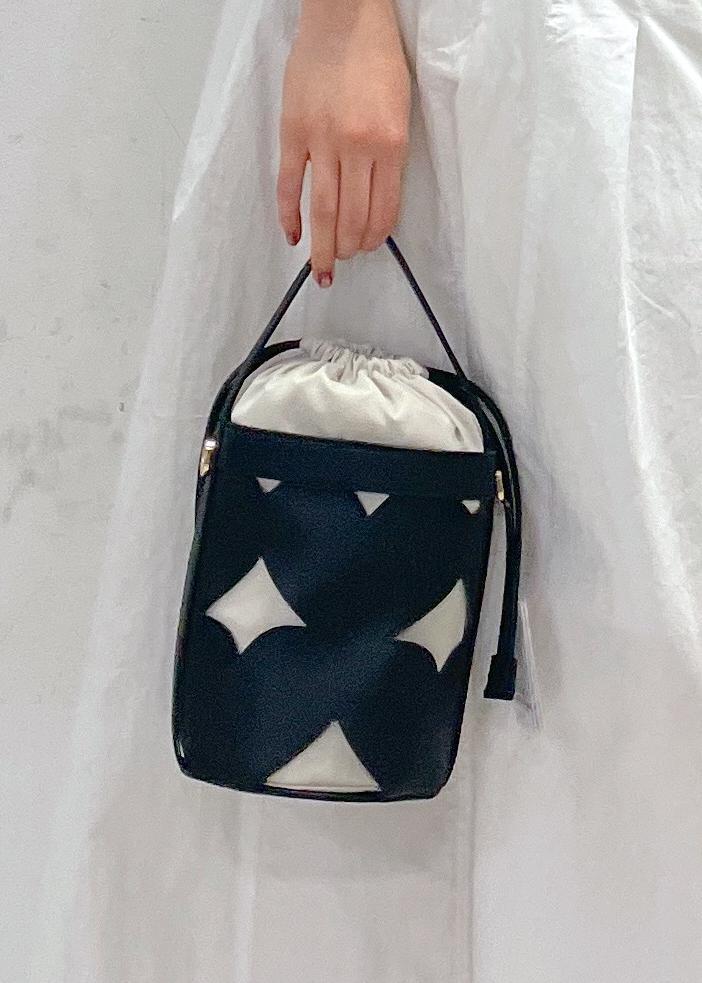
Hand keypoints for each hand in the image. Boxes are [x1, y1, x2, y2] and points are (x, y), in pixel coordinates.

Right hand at [277, 0, 409, 285]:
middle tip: (344, 261)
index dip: (376, 236)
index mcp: (390, 143)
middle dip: (349, 248)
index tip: (370, 248)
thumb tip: (375, 198)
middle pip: (352, 216)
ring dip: (323, 245)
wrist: (344, 16)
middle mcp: (357, 146)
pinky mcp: (293, 132)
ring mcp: (321, 140)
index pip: (383, 208)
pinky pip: (289, 184)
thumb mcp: (400, 108)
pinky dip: (289, 215)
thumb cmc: (377, 59)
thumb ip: (389, 154)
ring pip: (322, 209)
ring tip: (323, 267)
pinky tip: (293, 236)